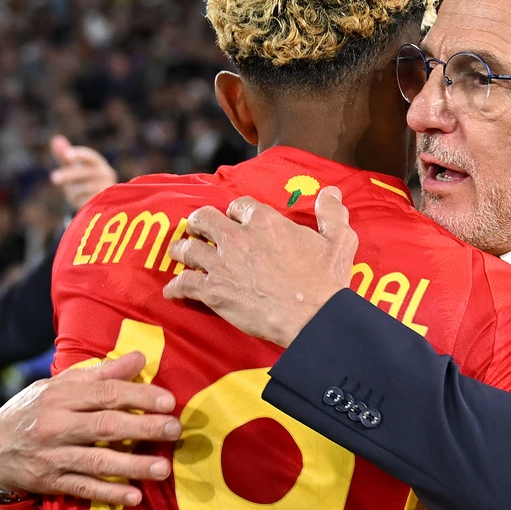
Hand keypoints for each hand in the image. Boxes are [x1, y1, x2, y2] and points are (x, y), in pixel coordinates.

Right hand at [0, 352, 181, 504]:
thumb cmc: (34, 410)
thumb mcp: (59, 385)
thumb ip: (101, 374)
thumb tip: (140, 358)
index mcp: (61, 396)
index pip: (105, 394)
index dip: (138, 396)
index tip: (168, 401)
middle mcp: (56, 425)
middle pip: (106, 425)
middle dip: (144, 428)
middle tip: (174, 429)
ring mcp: (54, 456)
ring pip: (98, 461)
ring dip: (133, 465)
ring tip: (163, 468)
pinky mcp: (51, 482)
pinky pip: (84, 488)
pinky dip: (109, 493)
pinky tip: (135, 496)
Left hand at [49, 135, 117, 209]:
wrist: (101, 200)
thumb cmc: (84, 179)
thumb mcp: (73, 168)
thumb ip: (64, 155)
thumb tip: (55, 139)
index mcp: (98, 163)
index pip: (89, 156)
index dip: (78, 155)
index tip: (66, 155)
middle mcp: (105, 175)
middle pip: (85, 173)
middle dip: (68, 175)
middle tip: (53, 178)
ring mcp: (105, 189)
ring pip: (83, 189)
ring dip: (73, 192)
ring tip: (72, 194)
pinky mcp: (103, 204)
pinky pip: (85, 202)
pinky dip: (78, 201)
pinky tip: (80, 201)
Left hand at [162, 187, 358, 347]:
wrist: (312, 317)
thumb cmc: (326, 281)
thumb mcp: (338, 240)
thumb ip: (332, 213)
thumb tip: (332, 192)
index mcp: (264, 221)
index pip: (239, 205)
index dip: (235, 212)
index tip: (235, 219)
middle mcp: (237, 237)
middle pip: (203, 219)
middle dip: (198, 223)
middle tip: (197, 229)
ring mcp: (221, 264)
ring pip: (187, 249)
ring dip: (181, 250)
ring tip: (179, 252)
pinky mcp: (213, 291)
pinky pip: (184, 284)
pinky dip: (176, 287)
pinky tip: (172, 291)